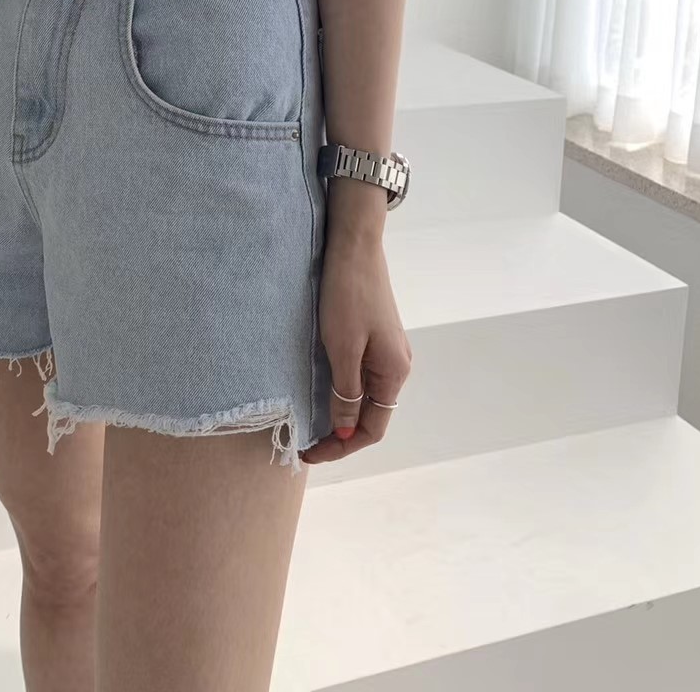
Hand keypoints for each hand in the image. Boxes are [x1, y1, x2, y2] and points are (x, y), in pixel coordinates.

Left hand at [300, 183, 412, 464]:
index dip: (341, 447)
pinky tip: (320, 392)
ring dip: (339, 414)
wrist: (354, 245)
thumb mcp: (343, 348)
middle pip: (370, 415)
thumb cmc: (348, 295)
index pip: (372, 428)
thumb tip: (345, 431)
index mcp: (394, 373)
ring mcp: (386, 351)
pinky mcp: (374, 336)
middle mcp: (396, 366)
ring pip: (364, 396)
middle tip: (304, 443)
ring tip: (309, 422)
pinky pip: (360, 376)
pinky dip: (342, 391)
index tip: (309, 453)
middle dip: (339, 435)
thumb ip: (346, 392)